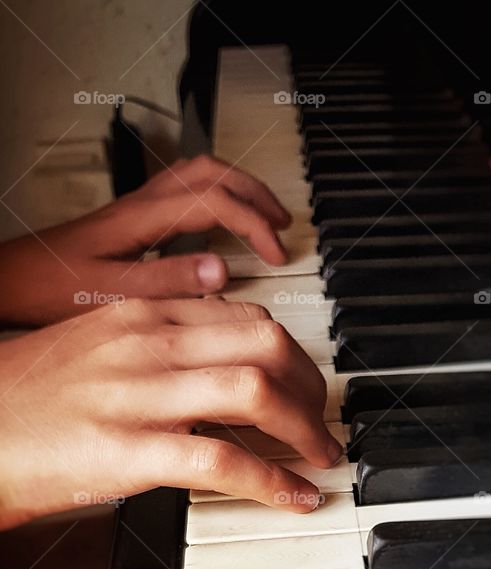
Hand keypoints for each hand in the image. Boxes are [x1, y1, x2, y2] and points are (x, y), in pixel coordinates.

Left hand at [0, 156, 291, 326]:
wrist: (9, 281)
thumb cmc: (49, 288)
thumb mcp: (112, 293)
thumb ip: (167, 282)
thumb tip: (220, 272)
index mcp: (140, 219)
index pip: (214, 201)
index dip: (253, 223)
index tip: (275, 252)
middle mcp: (140, 206)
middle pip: (211, 173)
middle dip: (255, 194)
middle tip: (282, 224)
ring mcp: (135, 210)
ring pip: (197, 176)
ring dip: (236, 190)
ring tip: (262, 217)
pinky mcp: (130, 222)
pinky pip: (183, 193)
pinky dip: (214, 202)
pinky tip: (219, 229)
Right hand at [0, 297, 338, 529]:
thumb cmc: (25, 403)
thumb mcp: (93, 351)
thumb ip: (153, 350)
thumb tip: (212, 368)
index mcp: (138, 317)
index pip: (241, 316)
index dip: (289, 351)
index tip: (303, 381)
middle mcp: (146, 345)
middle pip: (264, 343)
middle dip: (311, 385)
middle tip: (322, 420)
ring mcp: (139, 397)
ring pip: (256, 391)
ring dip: (306, 427)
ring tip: (321, 455)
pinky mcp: (131, 452)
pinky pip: (224, 461)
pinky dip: (274, 482)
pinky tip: (296, 496)